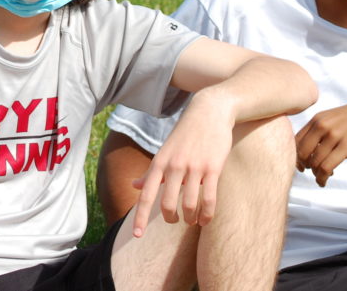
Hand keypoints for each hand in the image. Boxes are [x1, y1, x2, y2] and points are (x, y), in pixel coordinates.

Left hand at [130, 91, 233, 236]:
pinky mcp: (213, 168)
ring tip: (192, 220)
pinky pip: (209, 199)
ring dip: (191, 218)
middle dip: (171, 218)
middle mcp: (174, 166)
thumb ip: (151, 172)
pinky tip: (206, 220)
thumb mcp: (164, 151)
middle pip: (167, 204)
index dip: (139, 216)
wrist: (209, 112)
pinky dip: (207, 214)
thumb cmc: (185, 134)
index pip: (146, 194)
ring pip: (190, 204)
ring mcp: (194, 167)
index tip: (136, 236)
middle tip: (175, 220)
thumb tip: (134, 185)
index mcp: (160, 163)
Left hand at [295, 92, 346, 186]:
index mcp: (318, 118)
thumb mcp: (337, 117)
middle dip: (303, 166)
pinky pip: (326, 167)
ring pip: (314, 162)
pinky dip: (322, 178)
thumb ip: (323, 128)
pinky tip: (324, 181)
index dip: (295, 155)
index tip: (301, 164)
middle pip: (300, 152)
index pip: (296, 140)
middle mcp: (322, 125)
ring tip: (321, 177)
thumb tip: (312, 147)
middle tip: (309, 172)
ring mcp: (334, 135)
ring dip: (315, 174)